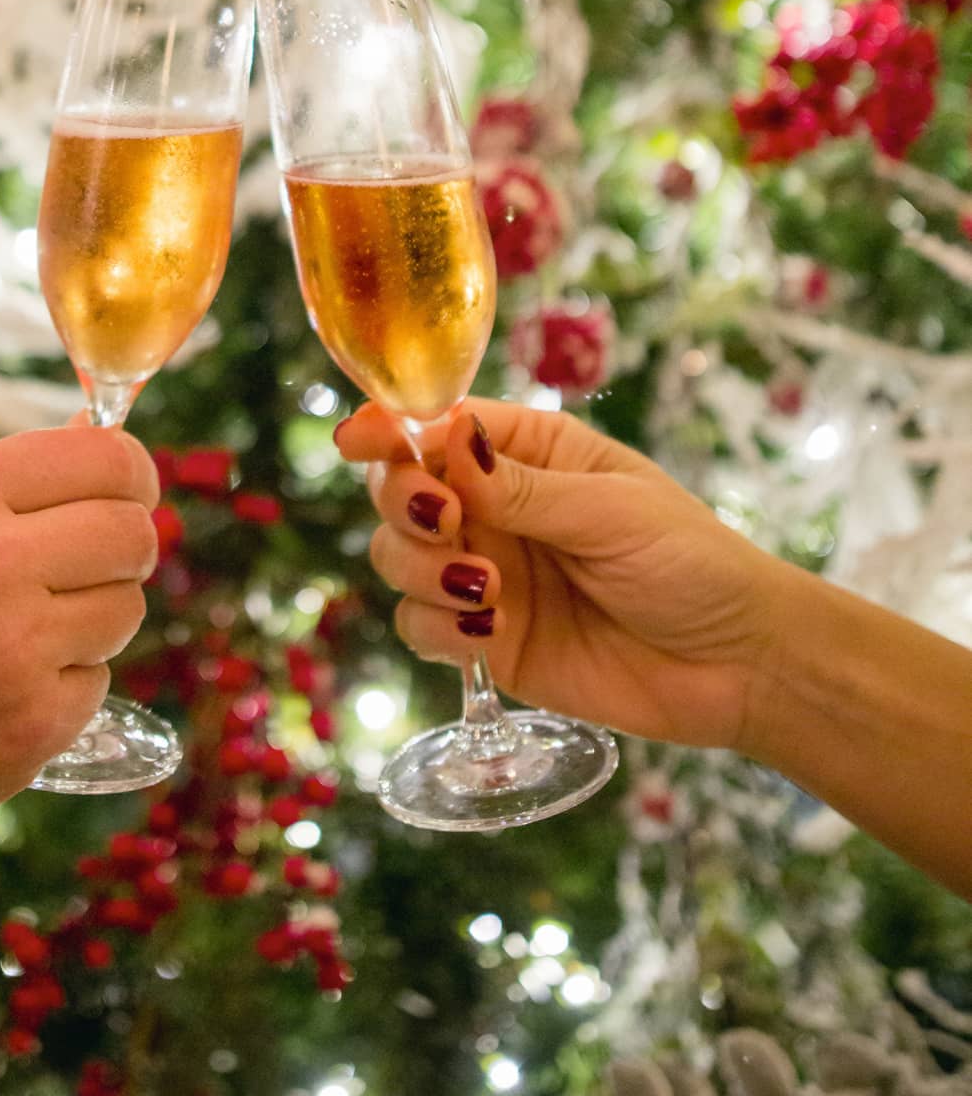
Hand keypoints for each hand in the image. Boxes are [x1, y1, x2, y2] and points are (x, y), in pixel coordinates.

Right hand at [0, 426, 159, 852]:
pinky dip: (65, 683)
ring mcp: (15, 647)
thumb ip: (2, 478)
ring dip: (95, 616)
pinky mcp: (32, 723)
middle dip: (124, 544)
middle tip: (94, 560)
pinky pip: (97, 681)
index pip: (104, 456)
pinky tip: (6, 687)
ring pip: (126, 608)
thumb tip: (96, 433)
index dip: (130, 471)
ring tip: (30, 630)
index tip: (127, 487)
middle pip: (133, 531)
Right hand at [336, 399, 792, 751]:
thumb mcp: (612, 511)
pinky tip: (490, 631)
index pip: (437, 430)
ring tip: (488, 591)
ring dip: (420, 571)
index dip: (389, 430)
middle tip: (449, 526)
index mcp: (527, 455)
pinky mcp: (489, 641)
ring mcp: (486, 575)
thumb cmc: (691, 562)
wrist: (738, 665)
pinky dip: (438, 629)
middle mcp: (495, 509)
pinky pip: (421, 628)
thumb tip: (447, 438)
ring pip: (398, 558)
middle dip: (404, 504)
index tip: (357, 441)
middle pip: (400, 491)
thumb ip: (522, 486)